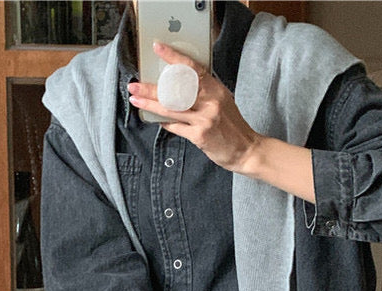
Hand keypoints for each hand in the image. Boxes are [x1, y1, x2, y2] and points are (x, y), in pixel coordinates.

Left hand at [128, 41, 260, 172]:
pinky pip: (176, 127)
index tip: (158, 49)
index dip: (173, 57)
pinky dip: (164, 122)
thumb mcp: (222, 101)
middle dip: (151, 87)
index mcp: (216, 89)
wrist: (246, 150)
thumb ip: (204, 92)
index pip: (192, 68)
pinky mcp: (200, 136)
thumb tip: (179, 85)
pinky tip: (155, 119)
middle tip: (134, 85)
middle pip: (176, 90)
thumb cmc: (232, 126)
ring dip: (150, 104)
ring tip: (136, 100)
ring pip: (171, 109)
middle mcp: (211, 101)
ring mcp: (205, 119)